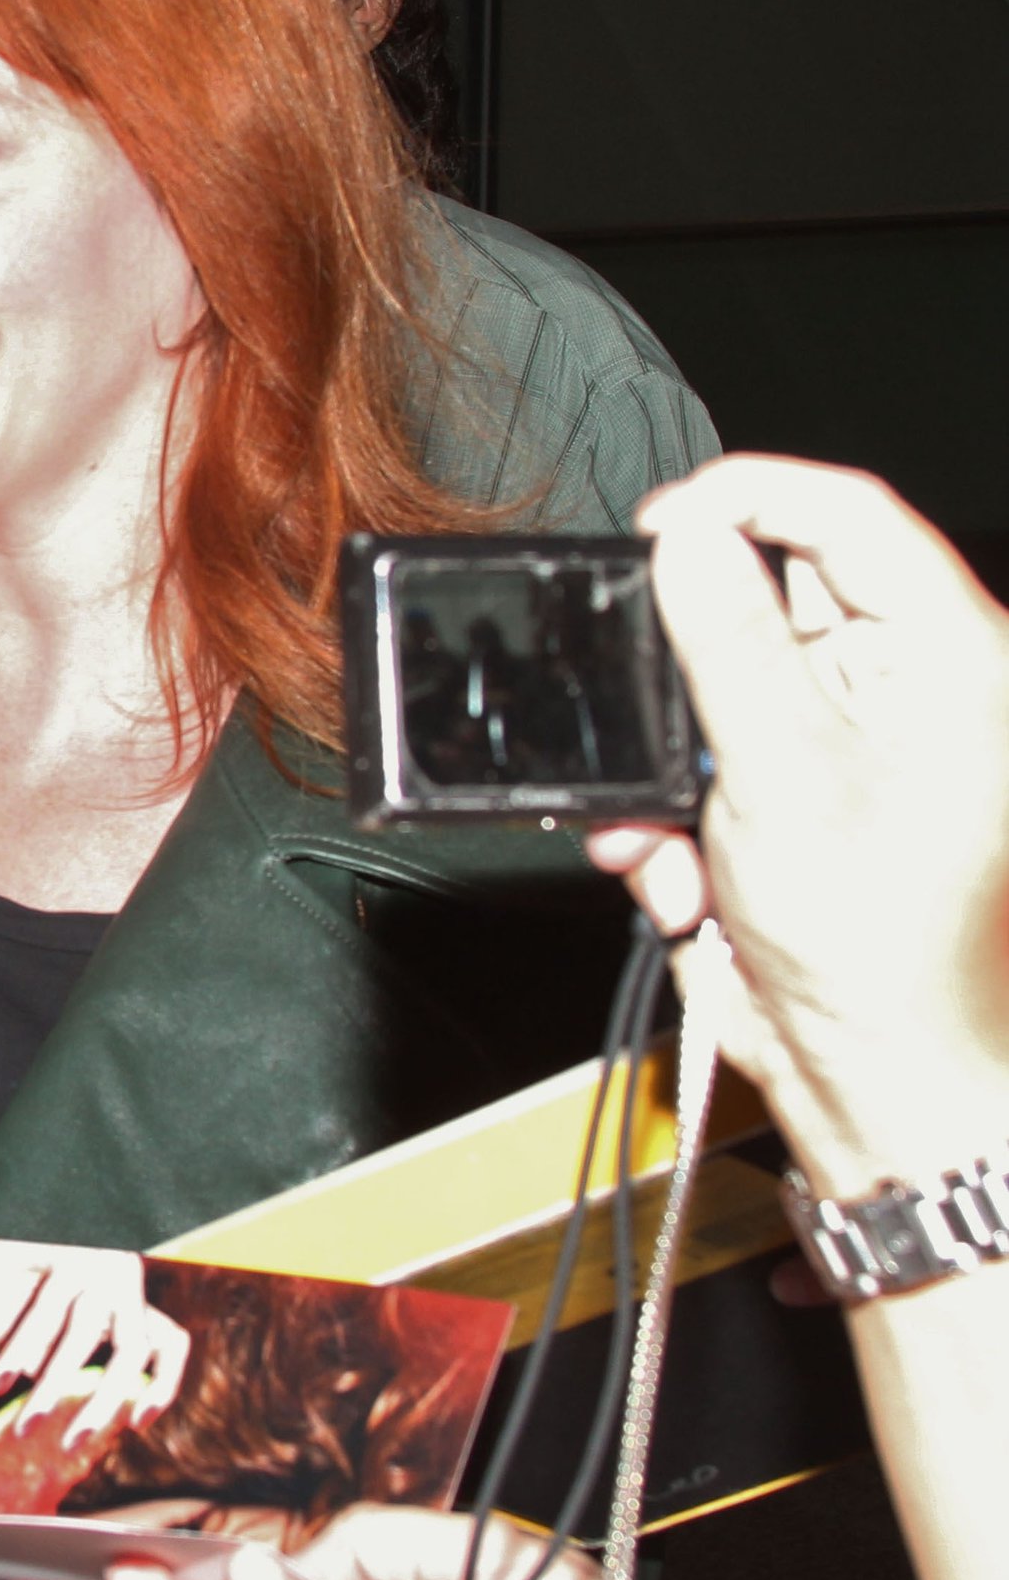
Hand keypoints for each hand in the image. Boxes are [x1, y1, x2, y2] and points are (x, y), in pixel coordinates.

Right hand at [0, 1238, 189, 1444]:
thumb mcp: (22, 1314)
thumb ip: (39, 1353)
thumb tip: (45, 1396)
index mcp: (121, 1293)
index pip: (166, 1341)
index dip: (162, 1385)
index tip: (137, 1424)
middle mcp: (117, 1278)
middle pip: (134, 1348)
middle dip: (104, 1402)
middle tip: (72, 1441)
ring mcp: (94, 1261)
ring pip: (84, 1335)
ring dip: (52, 1387)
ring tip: (24, 1424)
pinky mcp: (67, 1250)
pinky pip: (44, 1313)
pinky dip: (23, 1349)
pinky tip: (3, 1378)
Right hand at [585, 455, 1008, 1193]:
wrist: (867, 1080)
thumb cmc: (881, 949)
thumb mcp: (784, 773)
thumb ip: (729, 641)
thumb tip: (689, 540)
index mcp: (945, 660)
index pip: (850, 517)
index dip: (749, 499)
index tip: (661, 523)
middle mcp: (899, 690)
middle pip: (766, 600)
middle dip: (683, 666)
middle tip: (635, 694)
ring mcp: (839, 748)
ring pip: (709, 690)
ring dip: (661, 761)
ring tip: (663, 828)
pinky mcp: (784, 801)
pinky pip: (693, 765)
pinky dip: (663, 817)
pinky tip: (679, 875)